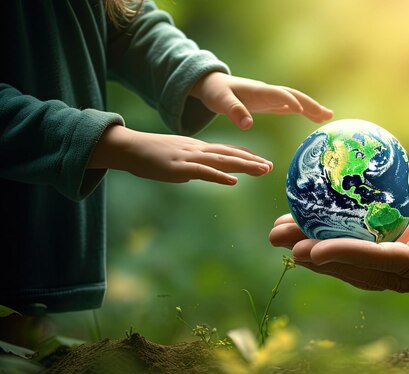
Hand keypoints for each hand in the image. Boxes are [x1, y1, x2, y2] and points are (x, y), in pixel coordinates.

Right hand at [89, 125, 271, 184]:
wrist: (128, 147)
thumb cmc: (151, 155)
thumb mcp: (178, 157)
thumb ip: (195, 164)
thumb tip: (208, 173)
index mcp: (198, 148)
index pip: (227, 151)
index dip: (246, 156)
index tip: (264, 162)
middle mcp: (197, 150)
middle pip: (230, 155)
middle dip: (252, 161)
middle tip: (271, 167)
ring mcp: (189, 158)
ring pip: (222, 161)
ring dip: (244, 166)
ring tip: (262, 170)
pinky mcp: (179, 167)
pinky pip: (203, 172)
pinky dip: (219, 177)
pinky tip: (233, 182)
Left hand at [189, 72, 332, 129]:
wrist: (213, 84)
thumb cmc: (215, 92)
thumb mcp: (220, 102)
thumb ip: (234, 112)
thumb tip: (248, 126)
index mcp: (258, 90)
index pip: (278, 94)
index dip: (289, 101)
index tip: (301, 111)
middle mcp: (267, 92)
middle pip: (293, 96)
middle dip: (310, 104)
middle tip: (327, 115)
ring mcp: (270, 97)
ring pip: (295, 100)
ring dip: (311, 107)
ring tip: (328, 116)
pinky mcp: (269, 103)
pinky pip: (290, 106)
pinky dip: (303, 111)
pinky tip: (314, 117)